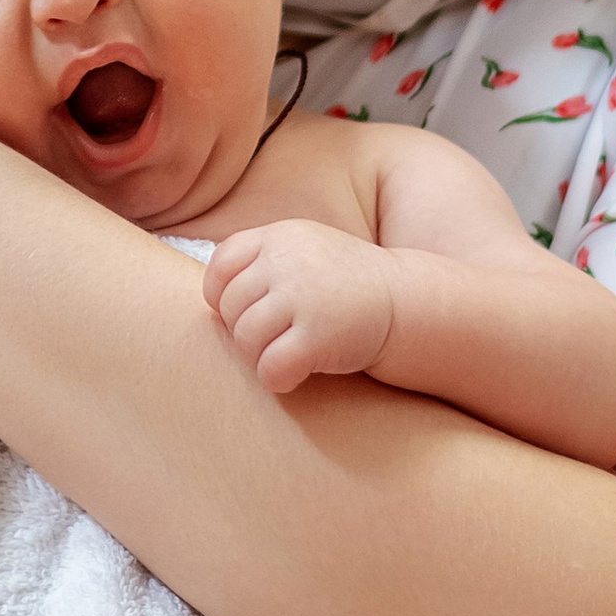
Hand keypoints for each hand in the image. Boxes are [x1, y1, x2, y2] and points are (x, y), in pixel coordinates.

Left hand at [202, 220, 398, 398]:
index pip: (221, 265)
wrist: (406, 304)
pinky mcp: (317, 334)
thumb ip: (263, 260)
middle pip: (230, 307)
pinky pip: (270, 367)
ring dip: (260, 356)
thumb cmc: (347, 285)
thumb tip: (208, 294)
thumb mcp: (305, 250)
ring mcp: (302, 296)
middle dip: (244, 331)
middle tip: (274, 339)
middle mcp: (286, 261)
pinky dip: (278, 378)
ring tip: (286, 354)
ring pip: (245, 338)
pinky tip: (296, 374)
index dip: (221, 296)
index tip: (244, 312)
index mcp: (279, 237)